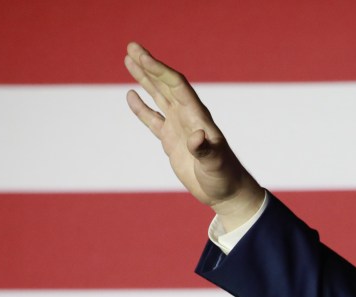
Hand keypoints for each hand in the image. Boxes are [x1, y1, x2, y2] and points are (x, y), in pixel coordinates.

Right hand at [124, 42, 264, 228]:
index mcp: (198, 117)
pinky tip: (131, 95)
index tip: (142, 56)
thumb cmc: (224, 177)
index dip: (159, 69)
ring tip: (129, 60)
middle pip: (166, 84)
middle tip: (131, 47)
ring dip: (145, 79)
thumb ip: (205, 150)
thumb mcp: (216, 164)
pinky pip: (153, 119)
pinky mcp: (172, 141)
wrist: (226, 191)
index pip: (176, 86)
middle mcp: (188, 117)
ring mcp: (178, 128)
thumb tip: (196, 137)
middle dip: (149, 66)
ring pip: (158, 96)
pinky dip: (141, 108)